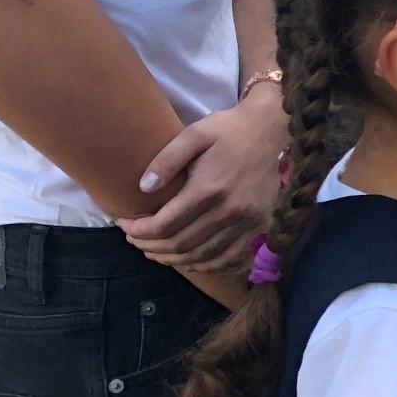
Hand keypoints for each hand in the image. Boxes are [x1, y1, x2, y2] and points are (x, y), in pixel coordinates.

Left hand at [119, 90, 284, 273]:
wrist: (272, 130)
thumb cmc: (228, 130)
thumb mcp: (194, 134)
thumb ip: (166, 160)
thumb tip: (143, 188)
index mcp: (208, 189)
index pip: (164, 225)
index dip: (139, 231)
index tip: (125, 226)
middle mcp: (229, 211)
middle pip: (181, 244)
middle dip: (151, 247)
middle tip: (135, 242)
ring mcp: (248, 222)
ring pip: (203, 255)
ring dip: (174, 259)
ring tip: (155, 252)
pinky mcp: (261, 226)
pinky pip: (230, 258)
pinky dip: (207, 265)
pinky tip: (190, 261)